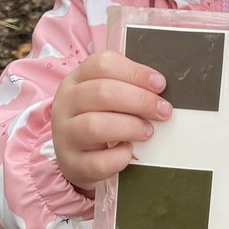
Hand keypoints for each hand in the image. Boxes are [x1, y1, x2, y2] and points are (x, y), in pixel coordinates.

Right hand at [51, 50, 170, 193]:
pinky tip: (128, 151)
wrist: (77, 159)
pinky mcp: (72, 163)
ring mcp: (65, 135)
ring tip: (148, 132)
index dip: (135, 72)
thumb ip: (128, 88)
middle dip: (140, 100)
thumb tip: (160, 90)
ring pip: (95, 125)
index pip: (102, 64)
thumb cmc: (100, 121)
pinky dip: (119, 157)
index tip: (160, 85)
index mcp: (76, 81)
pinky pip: (98, 161)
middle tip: (163, 111)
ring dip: (130, 127)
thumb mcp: (106, 99)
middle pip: (101, 92)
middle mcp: (65, 104)